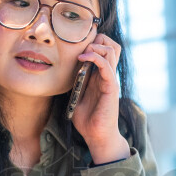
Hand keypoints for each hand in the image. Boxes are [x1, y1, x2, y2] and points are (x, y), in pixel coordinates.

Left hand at [70, 33, 129, 164]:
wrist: (97, 136)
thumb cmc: (87, 120)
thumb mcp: (77, 97)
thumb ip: (75, 84)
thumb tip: (62, 73)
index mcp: (100, 76)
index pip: (104, 49)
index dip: (93, 42)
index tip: (77, 47)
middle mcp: (107, 75)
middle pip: (111, 44)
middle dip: (97, 39)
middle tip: (82, 47)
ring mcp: (110, 79)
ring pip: (112, 49)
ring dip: (97, 46)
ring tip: (83, 52)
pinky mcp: (111, 86)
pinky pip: (107, 65)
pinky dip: (95, 57)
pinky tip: (83, 59)